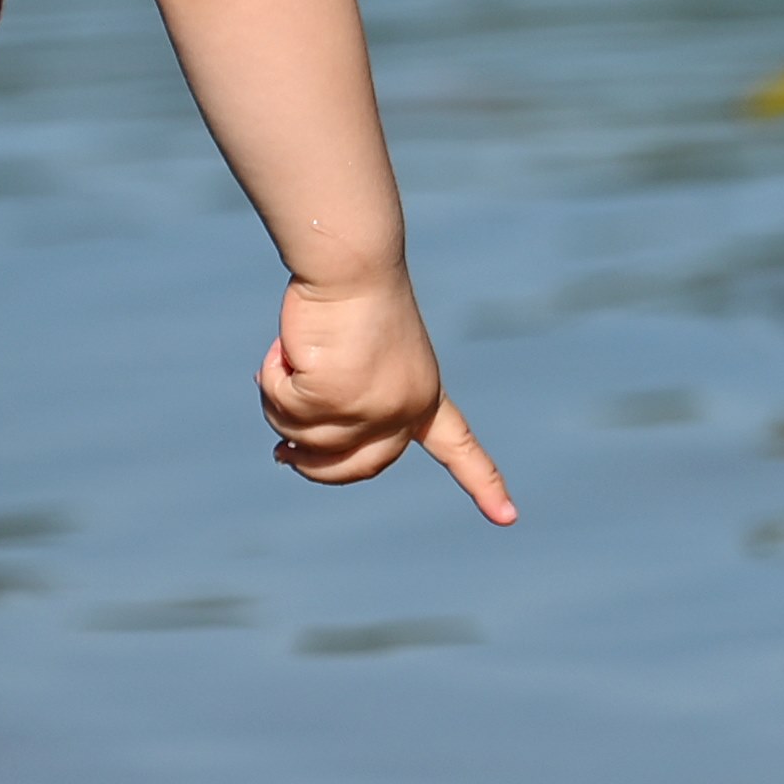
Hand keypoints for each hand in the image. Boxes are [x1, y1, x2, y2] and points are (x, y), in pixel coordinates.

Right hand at [258, 268, 519, 522]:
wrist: (354, 265)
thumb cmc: (352, 301)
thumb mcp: (357, 362)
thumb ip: (340, 408)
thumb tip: (288, 455)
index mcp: (424, 394)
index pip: (458, 445)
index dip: (480, 482)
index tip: (509, 518)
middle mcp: (404, 409)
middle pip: (352, 468)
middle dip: (309, 465)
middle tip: (281, 456)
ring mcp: (371, 409)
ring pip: (303, 439)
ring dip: (281, 400)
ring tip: (290, 357)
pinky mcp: (335, 399)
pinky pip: (283, 409)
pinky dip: (274, 379)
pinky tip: (289, 349)